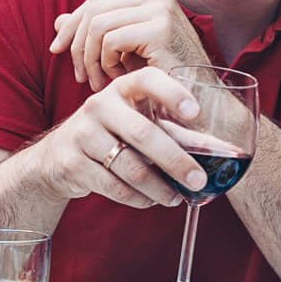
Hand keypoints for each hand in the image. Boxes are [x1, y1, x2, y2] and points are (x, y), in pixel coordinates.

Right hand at [35, 67, 207, 208]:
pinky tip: (150, 202)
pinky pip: (113, 186)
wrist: (56, 156)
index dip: (172, 93)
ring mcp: (82, 134)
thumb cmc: (110, 135)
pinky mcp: (73, 163)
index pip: (147, 79)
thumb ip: (177, 134)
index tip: (195, 112)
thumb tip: (223, 150)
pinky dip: (138, 199)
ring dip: (159, 188)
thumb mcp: (138, 124)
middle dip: (176, 161)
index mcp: (121, 89)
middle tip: (198, 181)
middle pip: (143, 134)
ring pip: (130, 167)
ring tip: (176, 198)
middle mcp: (99, 105)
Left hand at [50, 0, 207, 91]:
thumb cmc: (161, 82)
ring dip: (91, 58)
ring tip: (99, 82)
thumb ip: (94, 35)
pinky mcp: (160, 28)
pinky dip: (106, 63)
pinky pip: (111, 40)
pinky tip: (116, 80)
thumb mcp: (123, 54)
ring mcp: (161, 9)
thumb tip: (58, 20)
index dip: (72, 24)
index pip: (97, 1)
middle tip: (79, 76)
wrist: (199, 104)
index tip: (56, 49)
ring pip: (97, 25)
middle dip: (76, 44)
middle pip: (93, 9)